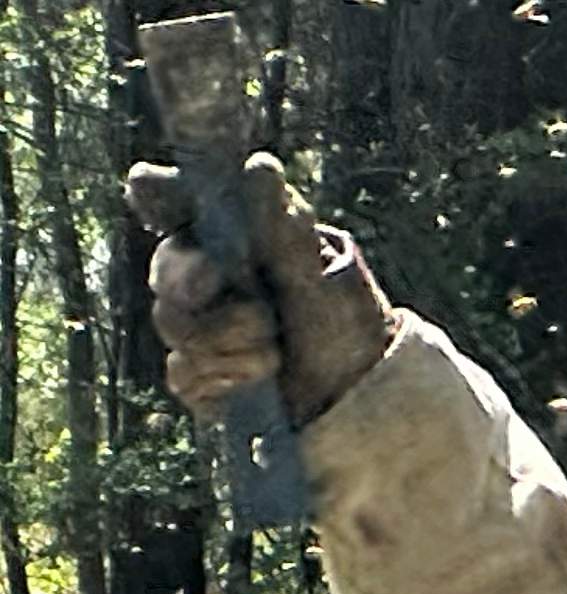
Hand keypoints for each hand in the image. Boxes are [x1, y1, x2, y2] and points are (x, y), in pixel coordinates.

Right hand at [127, 152, 392, 426]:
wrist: (357, 394)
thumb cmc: (343, 323)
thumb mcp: (317, 277)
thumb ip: (282, 229)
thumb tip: (260, 167)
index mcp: (230, 238)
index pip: (172, 201)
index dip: (156, 193)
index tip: (149, 186)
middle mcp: (202, 275)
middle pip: (164, 270)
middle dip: (195, 283)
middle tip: (234, 292)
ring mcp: (194, 324)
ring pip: (173, 324)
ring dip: (230, 338)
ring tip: (275, 346)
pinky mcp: (194, 374)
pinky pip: (184, 372)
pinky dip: (228, 375)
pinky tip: (261, 374)